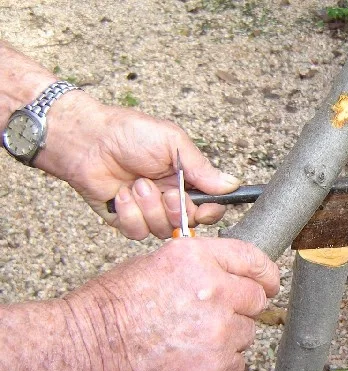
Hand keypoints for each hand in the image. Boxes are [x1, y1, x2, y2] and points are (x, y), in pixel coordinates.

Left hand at [39, 91, 240, 239]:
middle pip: (188, 223)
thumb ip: (202, 168)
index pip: (211, 208)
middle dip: (176, 209)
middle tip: (165, 191)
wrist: (88, 140)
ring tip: (136, 184)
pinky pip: (138, 232)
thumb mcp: (174, 143)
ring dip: (149, 207)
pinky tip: (120, 194)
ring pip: (162, 230)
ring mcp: (148, 212)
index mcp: (186, 180)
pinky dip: (129, 213)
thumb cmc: (130, 134)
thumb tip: (232, 184)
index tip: (202, 208)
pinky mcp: (127, 221)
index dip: (209, 213)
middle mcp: (170, 199)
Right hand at [67, 237, 279, 370]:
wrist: (89, 350)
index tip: (269, 282)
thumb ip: (202, 266)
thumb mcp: (158, 263)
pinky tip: (191, 358)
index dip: (265, 274)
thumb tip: (231, 275)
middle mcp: (215, 290)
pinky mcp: (216, 366)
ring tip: (191, 339)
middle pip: (256, 299)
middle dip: (242, 307)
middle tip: (215, 316)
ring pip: (247, 333)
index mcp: (198, 258)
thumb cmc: (113, 307)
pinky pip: (237, 363)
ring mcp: (219, 330)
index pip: (253, 260)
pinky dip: (221, 363)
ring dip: (228, 337)